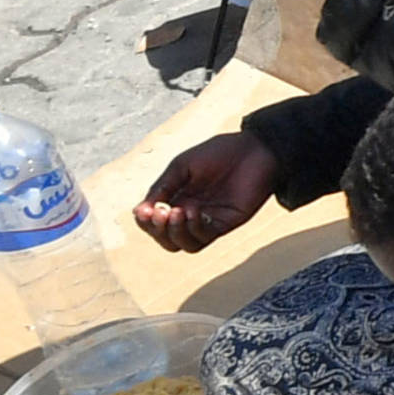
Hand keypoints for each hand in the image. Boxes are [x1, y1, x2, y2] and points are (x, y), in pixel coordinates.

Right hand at [131, 131, 278, 252]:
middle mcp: (189, 214)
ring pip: (184, 245)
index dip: (145, 221)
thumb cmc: (218, 153)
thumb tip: (140, 211)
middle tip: (161, 212)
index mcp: (176, 198)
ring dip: (175, 233)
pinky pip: (204, 238)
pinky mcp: (226, 224)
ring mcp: (208, 221)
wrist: (253, 150)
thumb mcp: (181, 166)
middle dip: (157, 230)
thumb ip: (163, 187)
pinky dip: (194, 228)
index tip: (144, 210)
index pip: (153, 222)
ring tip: (176, 212)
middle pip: (166, 239)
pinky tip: (193, 211)